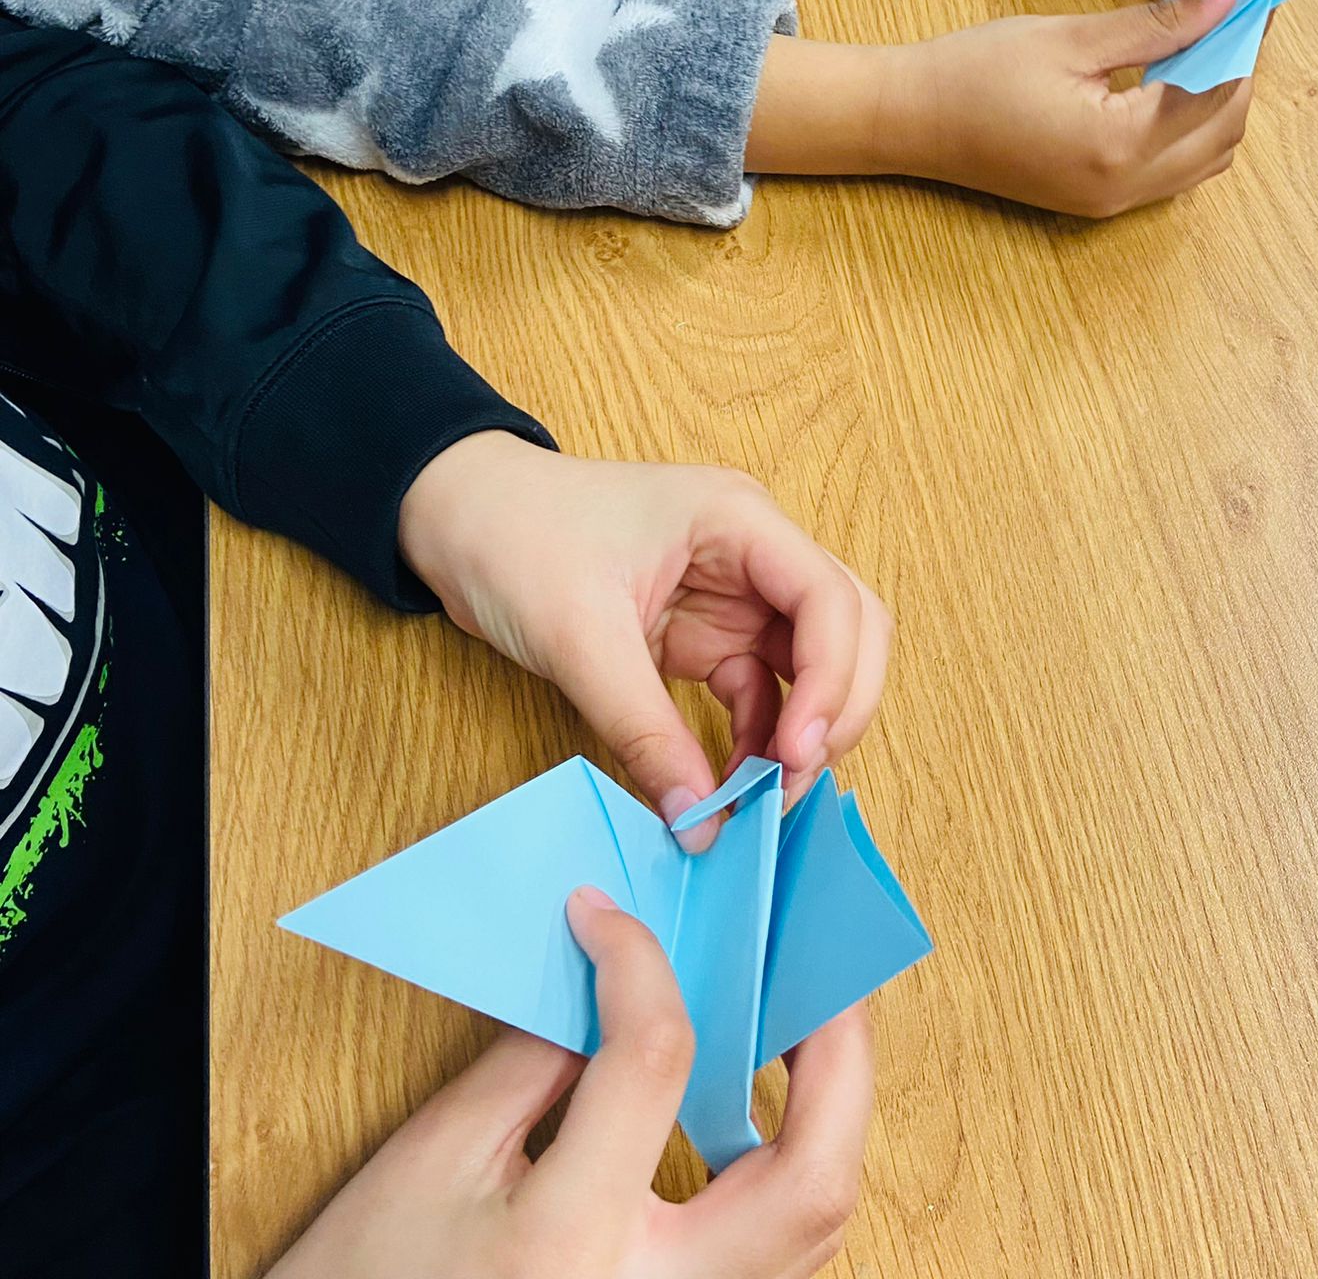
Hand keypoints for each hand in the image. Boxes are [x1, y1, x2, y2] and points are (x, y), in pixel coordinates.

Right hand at [271, 887, 874, 1278]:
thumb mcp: (430, 1163)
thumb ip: (533, 1064)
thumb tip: (610, 983)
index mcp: (572, 1245)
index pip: (653, 1063)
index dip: (637, 962)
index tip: (605, 913)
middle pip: (808, 1178)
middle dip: (836, 1056)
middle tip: (818, 958)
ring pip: (812, 1226)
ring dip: (830, 1112)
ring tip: (806, 1017)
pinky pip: (775, 1252)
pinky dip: (791, 1166)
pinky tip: (768, 1105)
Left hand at [399, 438, 890, 842]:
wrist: (455, 517)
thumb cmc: (514, 536)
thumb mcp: (578, 635)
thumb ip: (642, 728)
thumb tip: (698, 815)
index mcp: (737, 519)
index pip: (829, 596)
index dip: (833, 677)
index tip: (800, 749)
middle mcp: (752, 552)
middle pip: (847, 629)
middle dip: (838, 707)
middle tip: (794, 782)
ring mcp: (732, 595)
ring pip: (812, 667)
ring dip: (802, 732)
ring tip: (764, 799)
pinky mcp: (703, 635)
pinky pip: (757, 694)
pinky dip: (756, 741)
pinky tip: (730, 787)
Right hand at [883, 0, 1249, 217]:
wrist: (909, 121)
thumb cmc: (977, 71)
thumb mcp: (1071, 37)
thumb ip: (1155, 24)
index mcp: (1121, 145)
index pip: (1218, 92)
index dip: (1244, 40)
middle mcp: (1126, 187)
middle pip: (1224, 133)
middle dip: (1239, 73)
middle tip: (1233, 14)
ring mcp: (1112, 203)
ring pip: (1205, 159)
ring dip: (1218, 105)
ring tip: (1204, 44)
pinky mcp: (1097, 202)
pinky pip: (1172, 172)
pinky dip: (1189, 129)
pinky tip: (1171, 82)